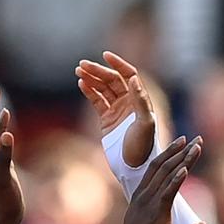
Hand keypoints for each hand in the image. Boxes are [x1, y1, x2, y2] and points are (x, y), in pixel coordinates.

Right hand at [76, 51, 155, 166]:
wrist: (133, 167)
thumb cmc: (143, 147)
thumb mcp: (144, 124)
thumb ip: (139, 101)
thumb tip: (133, 78)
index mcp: (140, 100)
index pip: (129, 75)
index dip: (118, 64)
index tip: (105, 55)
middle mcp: (129, 102)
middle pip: (112, 80)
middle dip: (98, 71)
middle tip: (82, 64)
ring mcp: (117, 111)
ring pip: (103, 89)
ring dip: (91, 78)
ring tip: (78, 71)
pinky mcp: (107, 120)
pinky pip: (97, 102)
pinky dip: (89, 92)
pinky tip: (81, 83)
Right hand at [115, 136, 200, 223]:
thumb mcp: (139, 220)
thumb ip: (146, 208)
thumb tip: (154, 203)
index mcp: (139, 195)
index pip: (154, 167)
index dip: (169, 153)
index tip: (182, 142)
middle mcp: (143, 194)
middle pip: (162, 165)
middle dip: (179, 150)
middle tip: (195, 139)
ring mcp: (148, 202)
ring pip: (167, 175)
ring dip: (184, 159)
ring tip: (197, 147)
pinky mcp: (156, 213)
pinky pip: (168, 192)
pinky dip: (177, 179)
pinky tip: (186, 168)